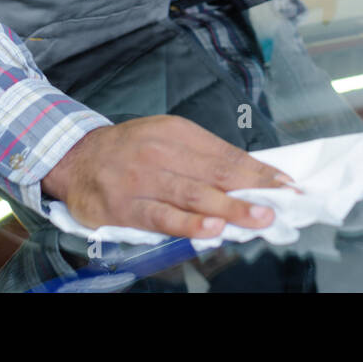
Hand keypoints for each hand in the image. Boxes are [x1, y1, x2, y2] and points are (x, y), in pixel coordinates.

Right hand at [39, 114, 296, 238]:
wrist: (76, 159)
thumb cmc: (130, 150)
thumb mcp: (166, 138)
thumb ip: (204, 155)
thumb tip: (249, 175)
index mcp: (176, 132)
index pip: (225, 153)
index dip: (258, 170)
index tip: (286, 184)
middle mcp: (160, 152)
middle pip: (214, 173)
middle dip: (251, 189)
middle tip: (282, 202)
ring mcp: (142, 180)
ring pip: (191, 195)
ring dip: (229, 208)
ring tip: (258, 218)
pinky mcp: (124, 207)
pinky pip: (161, 217)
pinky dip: (188, 224)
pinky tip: (211, 230)